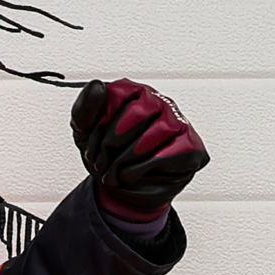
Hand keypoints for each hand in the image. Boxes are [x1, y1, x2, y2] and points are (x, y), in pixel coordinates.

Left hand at [70, 79, 206, 218]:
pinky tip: (137, 173)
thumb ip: (84, 109)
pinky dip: (144, 169)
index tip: (92, 142)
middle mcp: (158, 102)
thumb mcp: (84, 133)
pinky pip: (169, 154)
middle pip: (137, 113)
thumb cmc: (107, 155)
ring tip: (117, 171)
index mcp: (132, 93)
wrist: (119, 187)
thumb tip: (96, 86)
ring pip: (153, 134)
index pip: (116, 95)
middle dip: (111, 146)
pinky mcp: (190, 146)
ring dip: (126, 161)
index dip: (99, 126)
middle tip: (103, 162)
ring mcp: (177, 122)